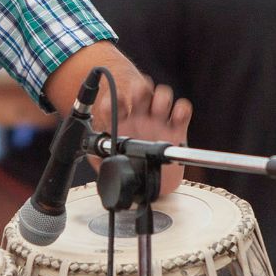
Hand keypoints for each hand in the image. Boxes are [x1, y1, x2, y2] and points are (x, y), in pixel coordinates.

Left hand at [102, 75, 191, 195]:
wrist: (151, 187)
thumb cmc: (130, 171)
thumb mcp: (110, 165)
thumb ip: (100, 158)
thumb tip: (93, 155)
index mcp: (122, 123)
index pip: (114, 103)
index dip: (113, 100)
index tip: (112, 105)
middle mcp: (140, 118)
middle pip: (140, 91)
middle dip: (140, 89)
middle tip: (138, 97)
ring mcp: (159, 121)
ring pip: (162, 96)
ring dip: (162, 98)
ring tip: (158, 110)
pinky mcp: (177, 129)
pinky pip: (182, 110)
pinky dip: (182, 109)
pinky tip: (177, 117)